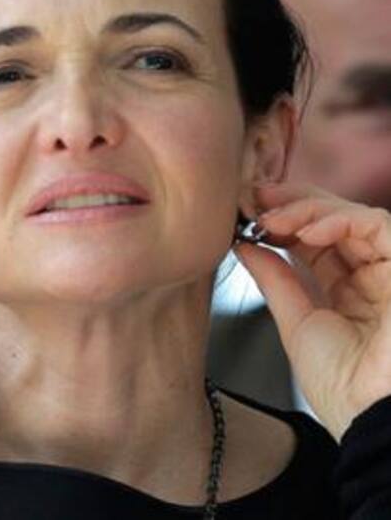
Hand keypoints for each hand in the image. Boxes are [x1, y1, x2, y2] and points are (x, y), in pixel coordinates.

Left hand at [235, 182, 390, 439]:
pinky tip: (306, 231)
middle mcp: (373, 278)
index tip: (247, 210)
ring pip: (354, 216)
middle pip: (334, 221)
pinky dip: (339, 219)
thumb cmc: (343, 389)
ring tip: (273, 218)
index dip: (283, 221)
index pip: (315, 240)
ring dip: (308, 209)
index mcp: (347, 292)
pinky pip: (378, 225)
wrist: (375, 423)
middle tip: (256, 197)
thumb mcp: (297, 323)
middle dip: (292, 204)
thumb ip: (276, 279)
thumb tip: (243, 244)